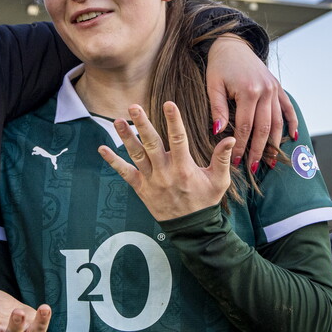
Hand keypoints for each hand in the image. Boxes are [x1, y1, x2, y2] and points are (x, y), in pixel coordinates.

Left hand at [98, 102, 234, 220]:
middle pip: (152, 144)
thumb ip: (222, 159)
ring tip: (118, 121)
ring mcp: (151, 180)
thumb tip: (229, 137)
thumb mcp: (219, 182)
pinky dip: (113, 161)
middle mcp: (165, 172)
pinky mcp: (141, 188)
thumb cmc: (205, 202)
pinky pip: (125, 173)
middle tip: (134, 106)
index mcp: (184, 168)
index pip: (178, 139)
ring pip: (136, 155)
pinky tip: (102, 148)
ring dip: (126, 138)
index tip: (168, 103)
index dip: (173, 120)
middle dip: (142, 124)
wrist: (190, 228)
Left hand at [206, 35, 296, 172]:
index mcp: (249, 91)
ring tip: (271, 160)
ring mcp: (275, 89)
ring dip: (274, 143)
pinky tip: (291, 138)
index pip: (246, 126)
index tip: (235, 161)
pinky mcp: (278, 87)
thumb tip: (219, 132)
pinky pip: (287, 108)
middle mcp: (266, 91)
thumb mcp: (213, 85)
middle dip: (259, 150)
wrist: (232, 45)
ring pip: (278, 121)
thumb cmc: (218, 66)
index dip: (241, 146)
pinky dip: (291, 123)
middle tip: (254, 168)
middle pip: (264, 128)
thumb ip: (218, 109)